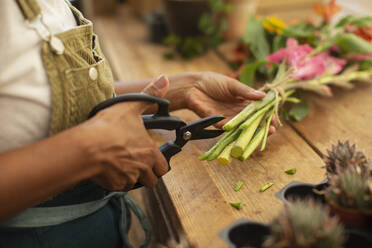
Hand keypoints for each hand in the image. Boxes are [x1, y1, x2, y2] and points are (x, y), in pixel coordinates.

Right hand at [81, 76, 169, 190]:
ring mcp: (127, 178)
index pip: (163, 167)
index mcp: (149, 152)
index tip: (151, 158)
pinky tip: (108, 168)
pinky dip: (115, 180)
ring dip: (131, 177)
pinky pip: (119, 186)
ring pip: (135, 183)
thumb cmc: (108, 127)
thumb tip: (164, 79)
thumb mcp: (130, 106)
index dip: (158, 163)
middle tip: (137, 163)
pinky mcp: (113, 185)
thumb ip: (150, 94)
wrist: (85, 147)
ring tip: (120, 163)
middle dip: (147, 174)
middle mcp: (142, 168)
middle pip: (152, 180)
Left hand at [172, 72, 276, 131]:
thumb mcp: (232, 85)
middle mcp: (238, 112)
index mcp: (244, 101)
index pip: (259, 110)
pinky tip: (242, 130)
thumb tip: (263, 96)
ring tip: (261, 133)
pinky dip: (235, 129)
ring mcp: (228, 118)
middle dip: (263, 126)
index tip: (276, 120)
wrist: (193, 87)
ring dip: (252, 131)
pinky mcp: (217, 123)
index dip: (268, 115)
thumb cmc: (213, 82)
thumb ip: (245, 91)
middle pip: (253, 121)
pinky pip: (228, 128)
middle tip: (273, 130)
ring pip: (242, 127)